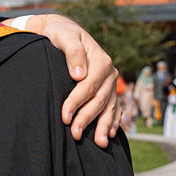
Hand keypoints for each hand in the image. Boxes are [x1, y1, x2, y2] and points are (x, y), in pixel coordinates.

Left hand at [25, 14, 119, 147]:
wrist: (65, 32)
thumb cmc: (61, 34)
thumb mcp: (64, 37)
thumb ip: (73, 53)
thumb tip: (79, 75)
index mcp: (101, 61)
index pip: (88, 86)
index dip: (76, 102)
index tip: (65, 117)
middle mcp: (110, 73)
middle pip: (99, 100)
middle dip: (87, 119)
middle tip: (75, 135)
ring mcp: (111, 83)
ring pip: (109, 107)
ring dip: (104, 126)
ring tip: (99, 143)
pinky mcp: (108, 90)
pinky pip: (114, 108)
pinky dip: (114, 121)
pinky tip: (111, 134)